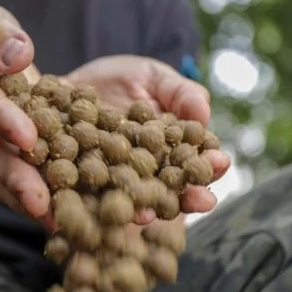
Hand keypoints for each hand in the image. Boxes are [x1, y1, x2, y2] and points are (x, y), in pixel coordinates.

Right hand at [0, 3, 53, 227]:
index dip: (1, 121)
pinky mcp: (9, 158)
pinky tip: (71, 215)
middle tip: (39, 201)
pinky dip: (46, 198)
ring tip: (58, 221)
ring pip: (8, 177)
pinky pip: (24, 181)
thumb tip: (19, 55)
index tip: (26, 136)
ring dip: (32, 200)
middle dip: (17, 178)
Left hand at [66, 55, 230, 217]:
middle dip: (187, 197)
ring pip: (132, 201)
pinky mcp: (82, 186)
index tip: (220, 162)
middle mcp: (146, 174)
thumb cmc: (121, 79)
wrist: (71, 86)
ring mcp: (115, 183)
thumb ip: (181, 93)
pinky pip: (90, 199)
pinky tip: (103, 209)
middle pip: (170, 191)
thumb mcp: (154, 78)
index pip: (194, 161)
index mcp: (170, 151)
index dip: (208, 164)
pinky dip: (96, 205)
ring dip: (144, 210)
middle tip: (203, 201)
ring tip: (151, 213)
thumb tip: (204, 115)